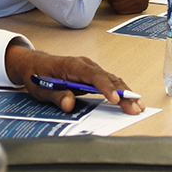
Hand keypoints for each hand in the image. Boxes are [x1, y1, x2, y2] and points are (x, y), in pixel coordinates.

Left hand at [4, 44, 144, 114]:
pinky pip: (109, 82)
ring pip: (112, 79)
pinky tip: (129, 100)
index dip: (106, 87)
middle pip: (108, 78)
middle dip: (123, 93)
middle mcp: (85, 65)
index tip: (115, 99)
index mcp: (73, 65)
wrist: (34, 64)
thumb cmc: (38, 74)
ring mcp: (90, 69)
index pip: (94, 75)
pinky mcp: (92, 76)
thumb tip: (68, 103)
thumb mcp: (41, 88)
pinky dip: (120, 91)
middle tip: (135, 107)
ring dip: (125, 93)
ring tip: (137, 106)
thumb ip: (55, 95)